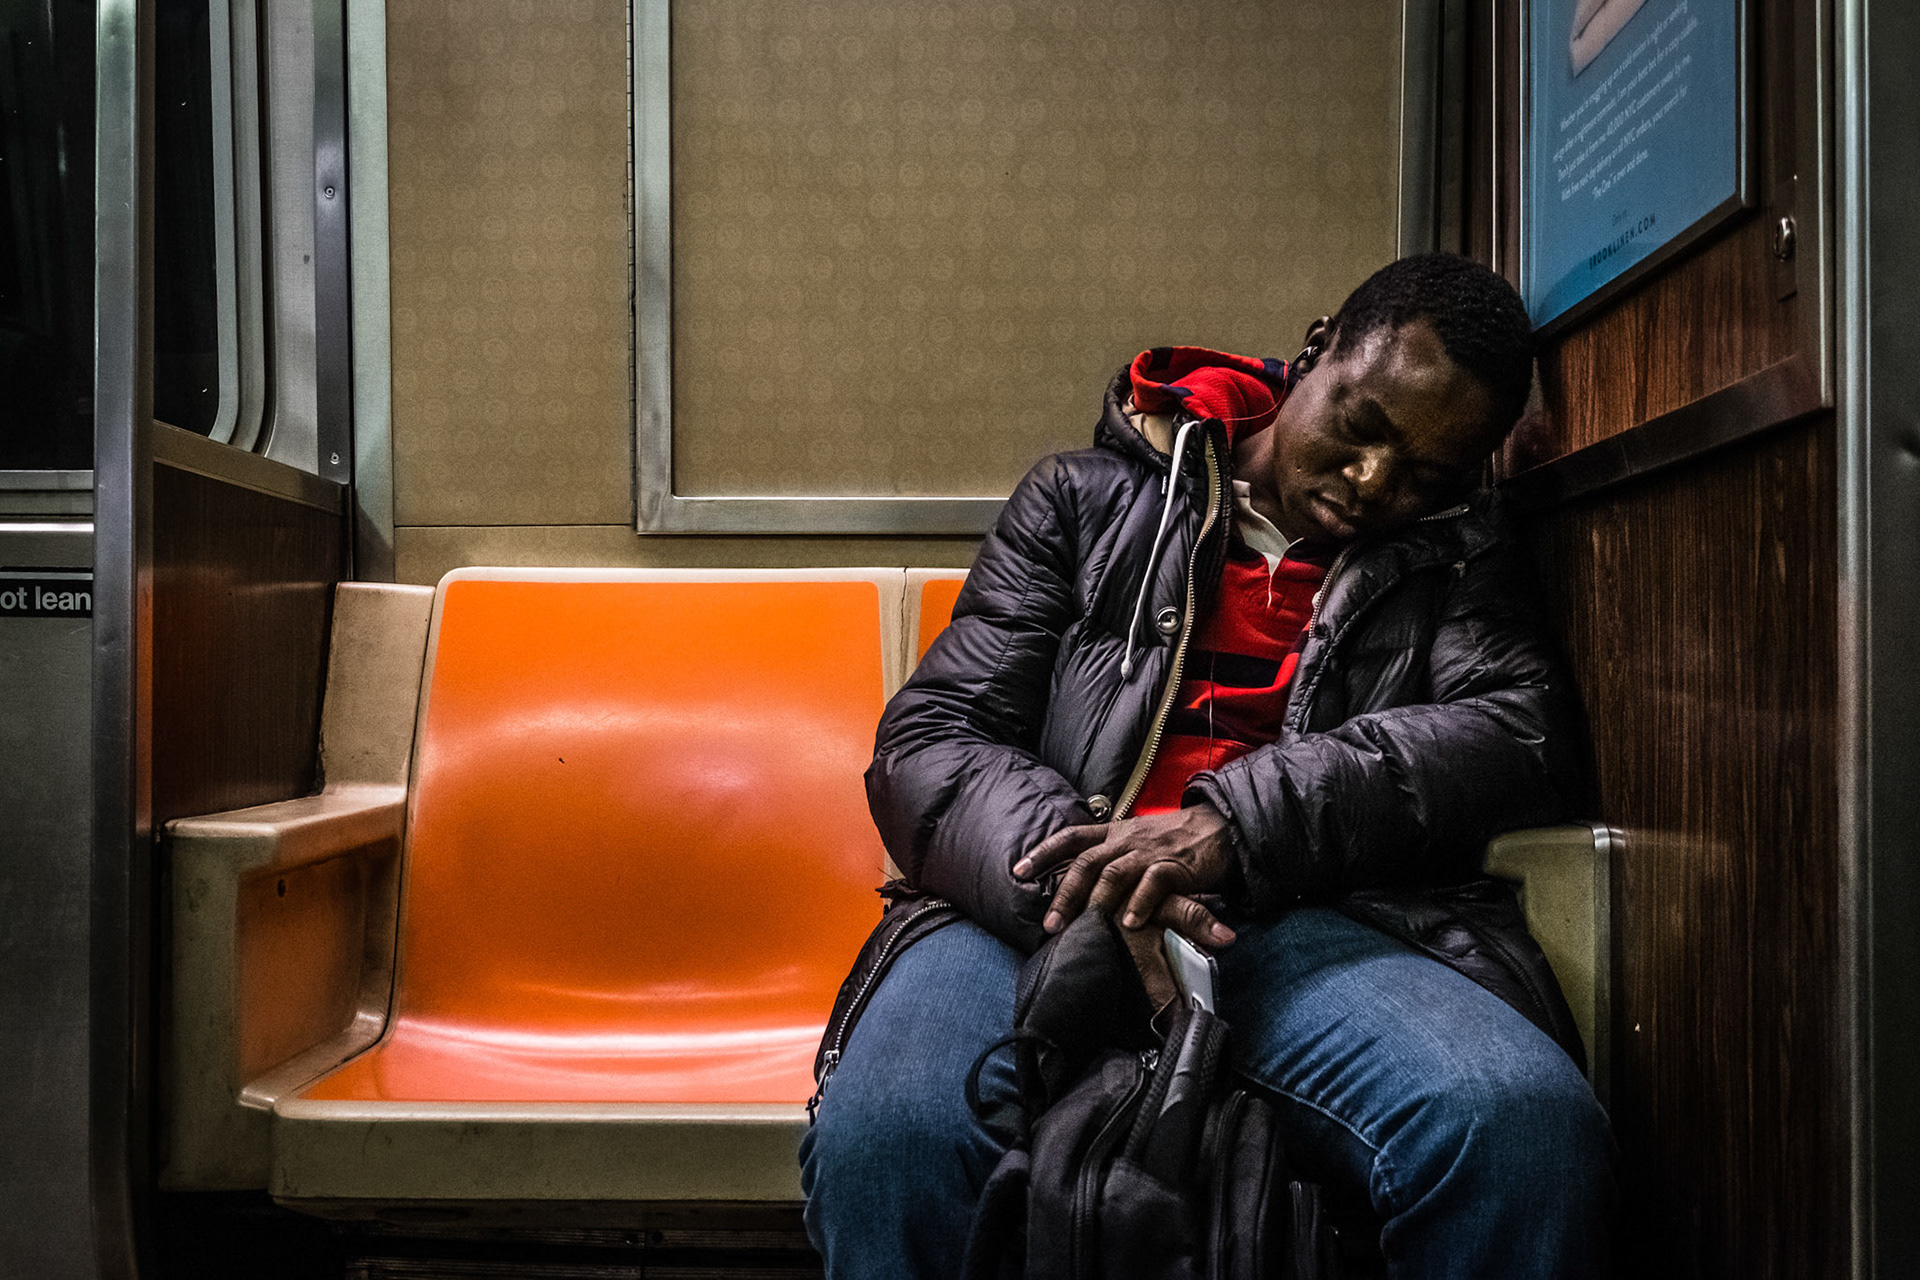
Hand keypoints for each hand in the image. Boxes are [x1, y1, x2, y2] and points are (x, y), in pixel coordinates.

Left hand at [1013, 805, 1236, 944]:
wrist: (1219, 828)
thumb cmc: (1174, 840)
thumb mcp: (1136, 840)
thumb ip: (1110, 856)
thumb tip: (1078, 880)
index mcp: (1114, 832)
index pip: (1071, 838)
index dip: (1043, 852)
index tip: (1018, 871)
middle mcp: (1127, 840)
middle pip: (1086, 863)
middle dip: (1064, 894)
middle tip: (1049, 924)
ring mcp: (1150, 852)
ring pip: (1114, 873)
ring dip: (1095, 902)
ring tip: (1083, 928)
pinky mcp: (1176, 866)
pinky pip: (1154, 883)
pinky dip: (1139, 904)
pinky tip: (1129, 924)